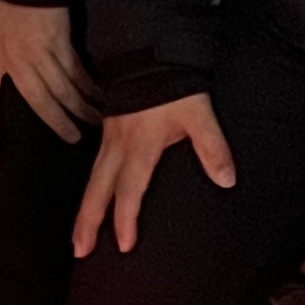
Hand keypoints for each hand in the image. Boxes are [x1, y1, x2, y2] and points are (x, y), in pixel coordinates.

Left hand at [0, 0, 97, 150]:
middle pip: (39, 101)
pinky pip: (77, 70)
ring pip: (64, 89)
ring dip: (81, 108)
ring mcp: (39, 51)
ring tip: (94, 122)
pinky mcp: (60, 41)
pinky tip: (98, 95)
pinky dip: (88, 84)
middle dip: (58, 123)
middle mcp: (14, 59)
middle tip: (73, 140)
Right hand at [72, 92, 235, 256]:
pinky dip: (90, 188)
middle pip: (98, 190)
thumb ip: (212, 148)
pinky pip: (94, 166)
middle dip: (88, 222)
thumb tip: (226, 181)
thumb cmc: (175, 86)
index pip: (129, 190)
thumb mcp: (199, 114)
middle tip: (79, 251)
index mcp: (139, 146)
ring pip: (92, 180)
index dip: (125, 219)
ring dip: (84, 210)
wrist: (149, 53)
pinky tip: (91, 198)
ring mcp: (108, 138)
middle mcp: (118, 146)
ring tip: (78, 237)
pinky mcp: (107, 130)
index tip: (124, 245)